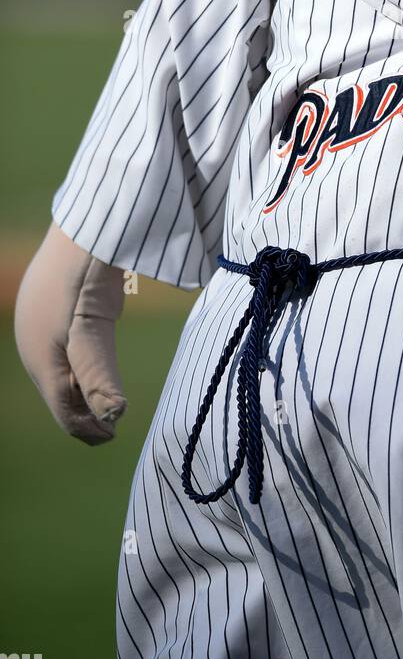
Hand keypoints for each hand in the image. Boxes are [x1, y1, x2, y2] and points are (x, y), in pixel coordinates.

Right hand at [15, 223, 126, 443]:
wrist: (81, 223)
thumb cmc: (85, 278)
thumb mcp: (92, 331)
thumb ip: (98, 376)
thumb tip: (112, 417)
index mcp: (40, 359)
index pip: (63, 411)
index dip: (88, 429)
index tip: (114, 436)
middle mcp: (32, 345)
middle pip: (56, 393)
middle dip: (81, 412)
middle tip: (110, 423)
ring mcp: (37, 322)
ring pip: (55, 369)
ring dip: (77, 388)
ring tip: (102, 398)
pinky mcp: (48, 303)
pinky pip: (57, 345)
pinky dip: (74, 362)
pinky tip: (89, 354)